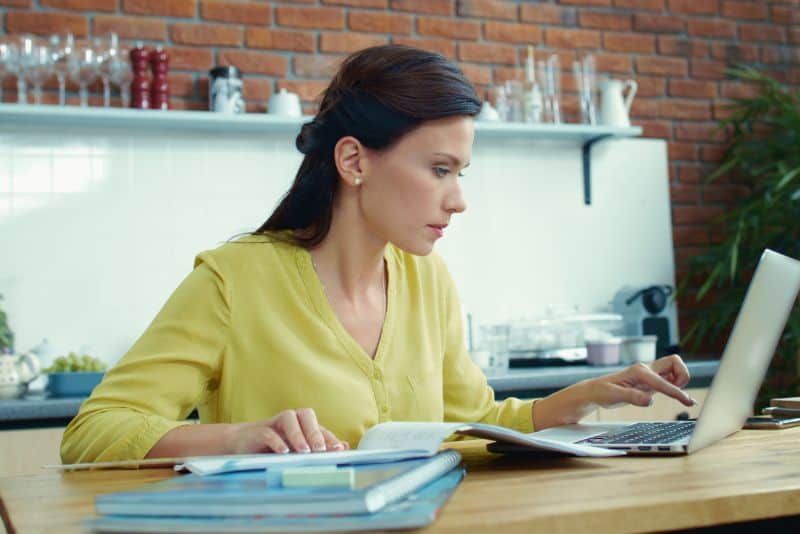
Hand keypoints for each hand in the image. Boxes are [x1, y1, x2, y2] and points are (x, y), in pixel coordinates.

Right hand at [226, 408, 349, 454]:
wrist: (241, 446)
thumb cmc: (274, 449)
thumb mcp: (297, 452)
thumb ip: (319, 448)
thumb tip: (345, 447)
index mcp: (303, 425)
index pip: (320, 428)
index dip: (330, 437)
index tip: (338, 449)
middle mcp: (291, 420)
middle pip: (306, 416)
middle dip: (315, 432)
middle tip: (321, 449)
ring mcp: (274, 423)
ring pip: (289, 419)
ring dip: (298, 435)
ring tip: (304, 451)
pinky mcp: (258, 431)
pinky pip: (268, 432)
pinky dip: (276, 441)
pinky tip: (283, 452)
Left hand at [532, 355, 694, 429]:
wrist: (595, 391)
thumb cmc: (602, 392)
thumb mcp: (614, 396)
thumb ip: (632, 397)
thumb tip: (649, 400)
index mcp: (639, 372)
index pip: (663, 382)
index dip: (676, 392)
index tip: (687, 402)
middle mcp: (646, 370)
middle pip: (674, 362)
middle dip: (682, 374)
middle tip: (679, 390)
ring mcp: (649, 374)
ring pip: (673, 368)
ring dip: (679, 379)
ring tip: (674, 393)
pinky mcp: (649, 381)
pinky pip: (668, 378)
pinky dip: (675, 384)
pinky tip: (673, 394)